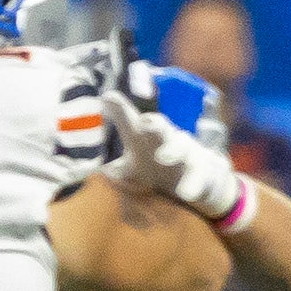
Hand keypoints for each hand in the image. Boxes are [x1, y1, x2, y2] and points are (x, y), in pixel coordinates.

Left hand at [107, 65, 246, 222]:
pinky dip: (194, 184)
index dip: (120, 110)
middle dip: (155, 124)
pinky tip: (187, 193)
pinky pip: (201, 175)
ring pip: (183, 146)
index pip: (131, 122)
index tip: (107, 97)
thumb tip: (84, 172)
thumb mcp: (131, 170)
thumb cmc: (155, 170)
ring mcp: (188, 153)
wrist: (198, 184)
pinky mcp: (206, 169)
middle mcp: (167, 140)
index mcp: (145, 138)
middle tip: (147, 122)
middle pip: (161, 128)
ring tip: (165, 157)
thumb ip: (111, 169)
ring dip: (174, 150)